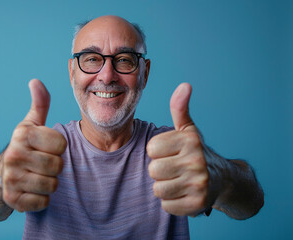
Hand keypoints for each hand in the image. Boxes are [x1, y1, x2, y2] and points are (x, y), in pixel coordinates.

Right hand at [0, 79, 66, 211]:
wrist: (2, 175)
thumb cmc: (25, 147)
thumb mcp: (31, 124)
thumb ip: (40, 104)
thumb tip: (36, 81)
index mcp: (23, 135)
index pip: (62, 145)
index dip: (60, 148)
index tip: (47, 147)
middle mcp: (14, 156)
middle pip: (58, 166)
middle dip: (56, 166)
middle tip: (43, 163)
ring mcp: (12, 179)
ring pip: (52, 185)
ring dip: (50, 183)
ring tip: (39, 175)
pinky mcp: (12, 200)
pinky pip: (43, 202)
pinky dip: (42, 198)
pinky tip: (33, 189)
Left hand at [147, 83, 212, 215]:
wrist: (222, 179)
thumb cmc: (196, 152)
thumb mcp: (188, 130)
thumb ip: (180, 108)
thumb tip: (184, 85)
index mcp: (190, 140)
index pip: (151, 148)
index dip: (157, 151)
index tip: (170, 152)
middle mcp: (197, 161)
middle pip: (153, 170)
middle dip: (160, 170)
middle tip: (174, 168)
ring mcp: (199, 184)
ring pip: (158, 189)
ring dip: (165, 186)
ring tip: (178, 180)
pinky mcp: (198, 204)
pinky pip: (166, 205)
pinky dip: (171, 201)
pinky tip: (183, 193)